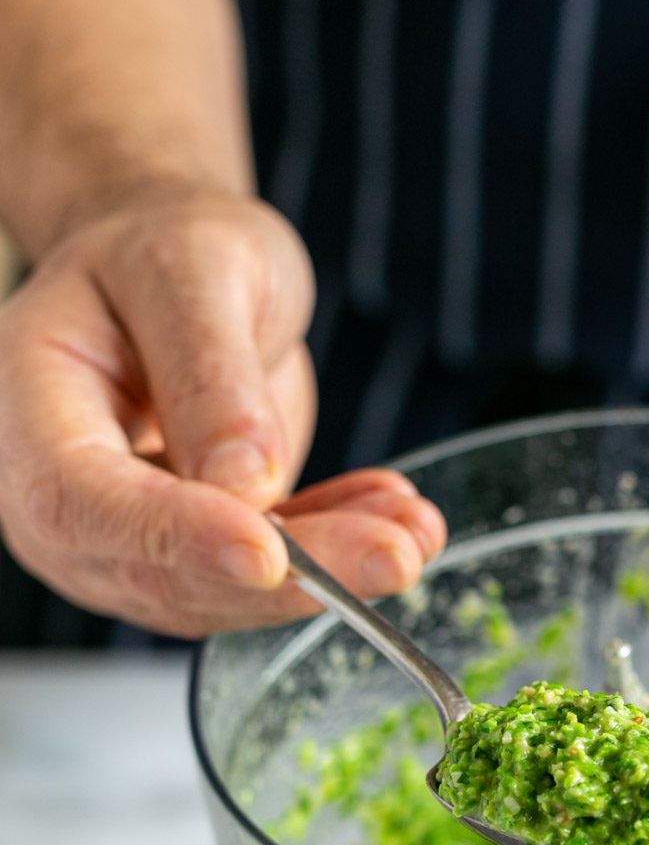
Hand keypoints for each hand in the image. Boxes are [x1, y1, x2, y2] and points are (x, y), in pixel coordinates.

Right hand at [0, 186, 445, 635]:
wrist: (176, 275)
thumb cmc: (163, 251)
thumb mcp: (193, 269)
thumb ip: (210, 372)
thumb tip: (245, 483)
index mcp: (31, 407)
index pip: (83, 500)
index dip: (176, 535)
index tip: (267, 552)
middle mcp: (66, 496)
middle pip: (168, 570)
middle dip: (292, 575)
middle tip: (393, 555)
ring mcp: (128, 542)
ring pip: (229, 592)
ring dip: (333, 572)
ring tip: (415, 532)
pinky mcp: (195, 557)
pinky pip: (268, 580)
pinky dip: (340, 551)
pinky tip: (397, 518)